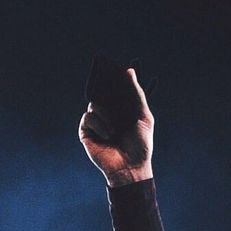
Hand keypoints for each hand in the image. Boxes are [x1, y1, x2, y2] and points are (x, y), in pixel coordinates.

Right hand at [78, 68, 153, 186]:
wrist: (131, 167)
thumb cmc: (141, 144)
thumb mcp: (144, 116)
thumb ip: (137, 94)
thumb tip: (130, 71)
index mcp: (123, 109)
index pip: (117, 88)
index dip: (118, 76)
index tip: (120, 63)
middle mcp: (109, 113)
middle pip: (102, 92)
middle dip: (105, 84)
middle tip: (106, 74)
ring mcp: (97, 122)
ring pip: (95, 103)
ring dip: (106, 113)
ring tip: (115, 127)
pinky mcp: (86, 132)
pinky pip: (88, 117)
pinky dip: (99, 124)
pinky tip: (108, 134)